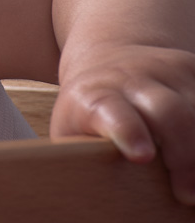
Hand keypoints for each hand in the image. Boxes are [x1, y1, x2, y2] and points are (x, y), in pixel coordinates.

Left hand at [51, 44, 194, 204]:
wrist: (110, 60)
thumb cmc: (90, 109)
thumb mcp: (72, 128)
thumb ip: (75, 155)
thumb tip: (80, 188)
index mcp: (95, 94)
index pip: (111, 110)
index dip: (127, 130)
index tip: (140, 156)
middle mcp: (132, 78)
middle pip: (168, 112)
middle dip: (183, 154)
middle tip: (187, 194)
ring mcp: (167, 72)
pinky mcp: (192, 70)